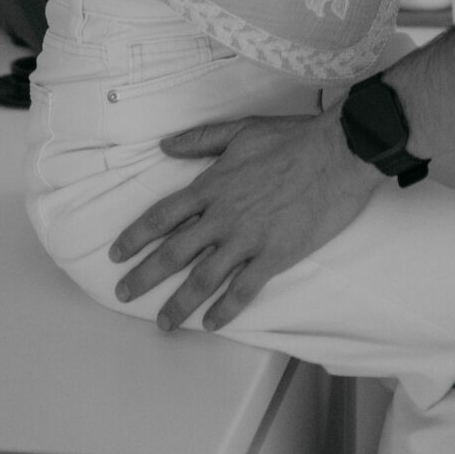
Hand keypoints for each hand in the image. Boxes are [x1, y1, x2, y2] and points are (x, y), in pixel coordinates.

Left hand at [107, 109, 380, 331]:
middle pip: (173, 252)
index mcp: (213, 185)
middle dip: (144, 276)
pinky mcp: (274, 256)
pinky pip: (243, 290)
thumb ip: (202, 139)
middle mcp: (223, 216)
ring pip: (203, 278)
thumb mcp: (242, 130)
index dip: (135, 236)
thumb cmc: (293, 138)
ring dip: (179, 303)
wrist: (338, 153)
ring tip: (163, 322)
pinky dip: (225, 309)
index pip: (162, 215)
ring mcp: (247, 239)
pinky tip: (212, 323)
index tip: (117, 253)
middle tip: (123, 294)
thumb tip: (165, 145)